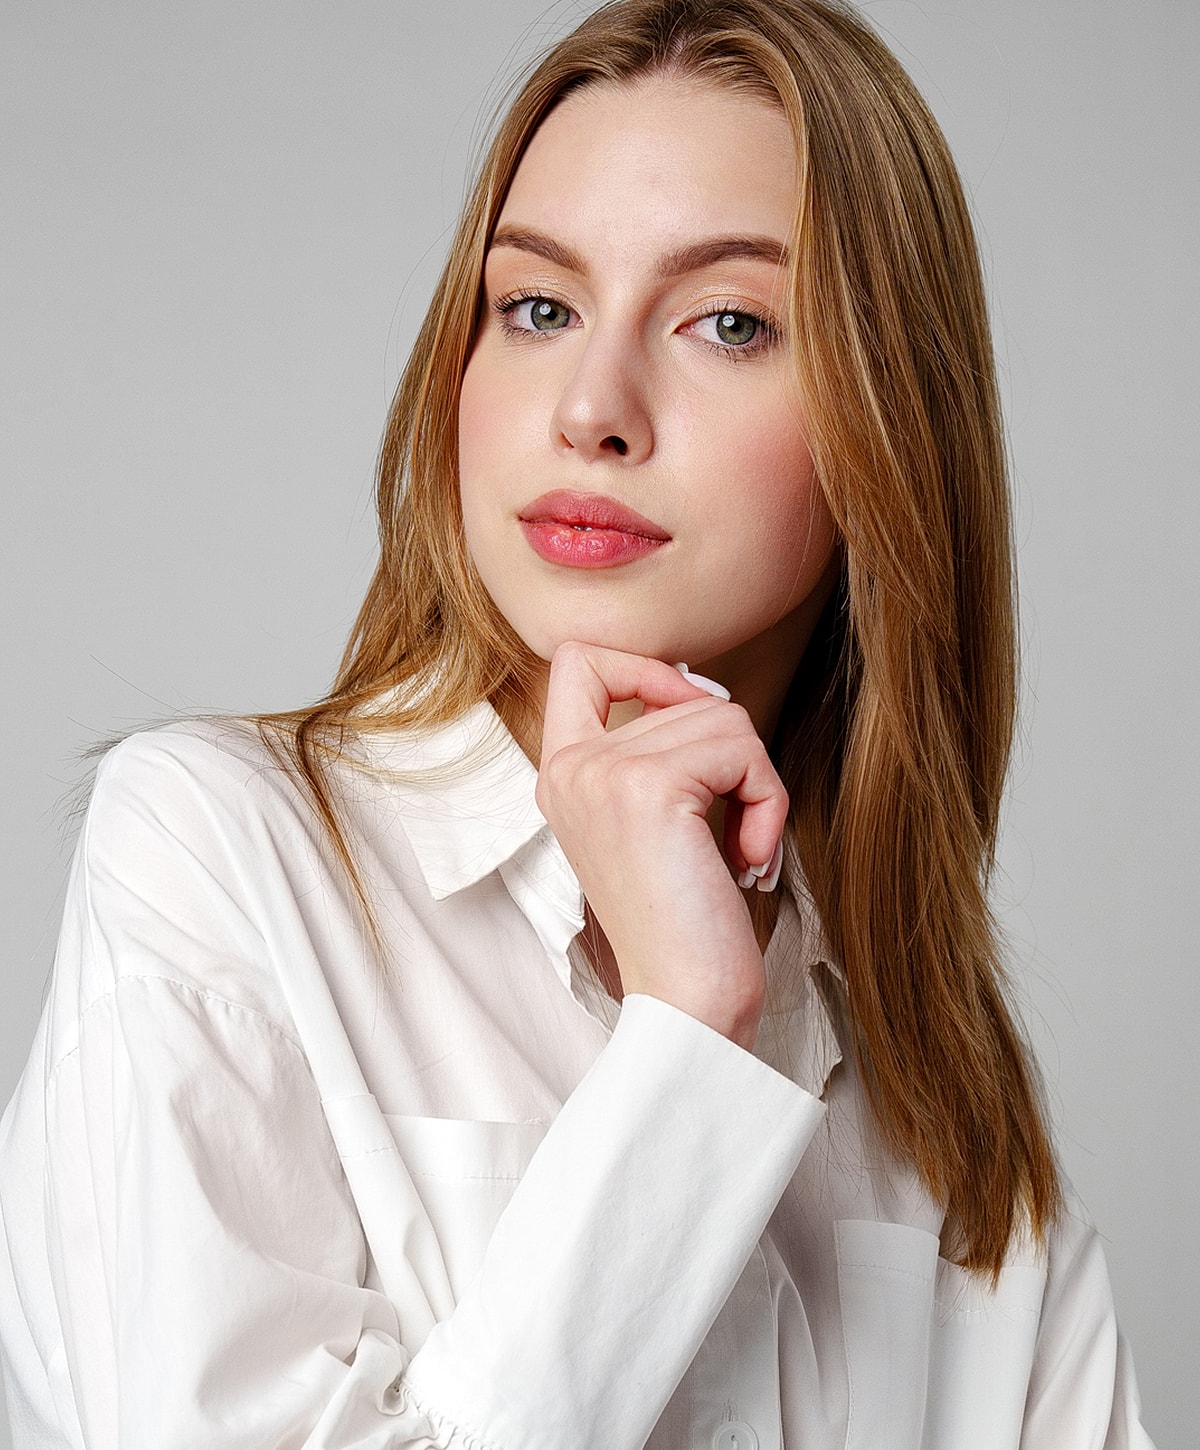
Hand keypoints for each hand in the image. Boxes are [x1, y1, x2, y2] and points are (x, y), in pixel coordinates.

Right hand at [536, 642, 788, 1049]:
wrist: (686, 1001)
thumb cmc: (683, 921)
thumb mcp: (653, 820)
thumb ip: (655, 750)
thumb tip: (701, 686)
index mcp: (561, 775)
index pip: (578, 662)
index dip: (646, 670)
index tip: (688, 722)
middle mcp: (570, 768)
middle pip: (684, 693)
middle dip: (732, 756)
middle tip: (729, 829)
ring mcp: (603, 774)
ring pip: (721, 716)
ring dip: (755, 782)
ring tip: (736, 847)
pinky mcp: (648, 787)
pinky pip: (741, 749)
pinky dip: (766, 799)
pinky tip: (747, 854)